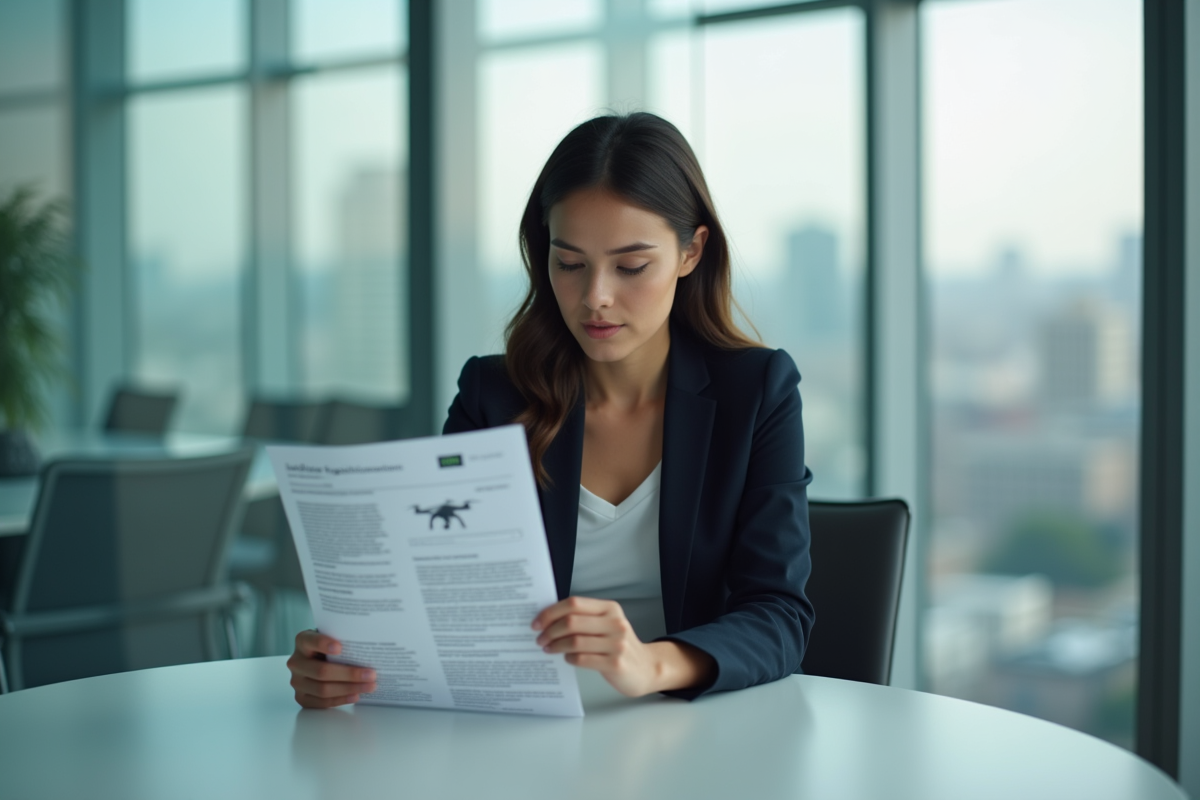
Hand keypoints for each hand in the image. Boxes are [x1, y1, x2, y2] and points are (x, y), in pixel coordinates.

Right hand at [286, 630, 376, 708]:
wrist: (316, 659)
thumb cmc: (330, 646)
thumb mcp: (333, 636)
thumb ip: (343, 638)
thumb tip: (370, 644)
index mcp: (302, 641)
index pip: (310, 641)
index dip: (323, 644)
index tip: (340, 647)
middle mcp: (296, 662)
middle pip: (321, 671)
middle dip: (349, 674)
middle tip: (371, 674)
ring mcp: (297, 681)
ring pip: (323, 689)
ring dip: (349, 689)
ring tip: (369, 686)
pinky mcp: (301, 697)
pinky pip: (322, 702)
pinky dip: (341, 700)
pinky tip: (355, 695)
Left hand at [532, 597, 715, 696]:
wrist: (646, 668)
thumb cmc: (619, 646)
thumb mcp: (606, 625)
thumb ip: (584, 618)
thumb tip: (548, 619)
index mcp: (610, 609)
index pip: (574, 603)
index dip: (551, 612)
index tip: (537, 622)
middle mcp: (615, 623)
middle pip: (571, 621)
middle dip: (550, 630)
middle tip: (540, 638)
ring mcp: (617, 644)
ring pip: (575, 641)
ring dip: (556, 645)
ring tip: (548, 649)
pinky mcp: (615, 663)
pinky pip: (582, 659)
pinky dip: (569, 658)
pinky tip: (566, 658)